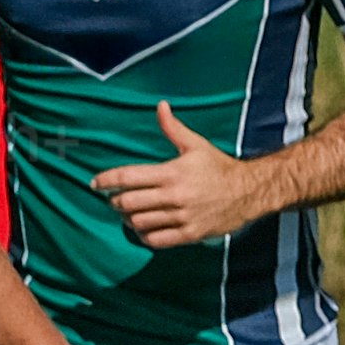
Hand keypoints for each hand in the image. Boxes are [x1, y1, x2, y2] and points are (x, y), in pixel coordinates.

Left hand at [90, 105, 274, 249]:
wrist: (249, 192)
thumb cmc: (219, 167)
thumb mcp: (196, 145)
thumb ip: (173, 128)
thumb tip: (160, 106)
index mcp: (172, 172)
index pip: (127, 177)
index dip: (106, 180)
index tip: (96, 183)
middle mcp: (175, 196)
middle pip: (128, 202)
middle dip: (115, 201)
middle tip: (116, 199)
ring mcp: (182, 217)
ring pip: (138, 222)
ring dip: (128, 218)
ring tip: (130, 213)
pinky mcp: (189, 234)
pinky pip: (155, 239)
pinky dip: (144, 234)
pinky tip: (145, 226)